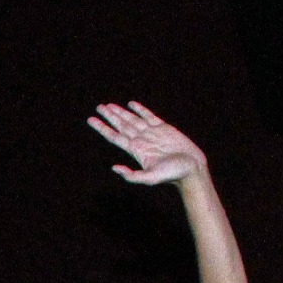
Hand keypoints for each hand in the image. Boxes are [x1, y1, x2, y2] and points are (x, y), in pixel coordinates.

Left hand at [87, 100, 206, 186]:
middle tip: (99, 107)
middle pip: (121, 125)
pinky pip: (149, 116)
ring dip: (121, 112)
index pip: (114, 136)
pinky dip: (140, 110)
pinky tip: (131, 105)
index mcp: (136, 150)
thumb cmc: (172, 175)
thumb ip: (132, 176)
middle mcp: (141, 140)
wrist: (192, 168)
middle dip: (110, 116)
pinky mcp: (164, 128)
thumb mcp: (151, 178)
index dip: (102, 128)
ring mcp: (152, 133)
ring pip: (132, 119)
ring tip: (109, 106)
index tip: (91, 120)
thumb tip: (114, 168)